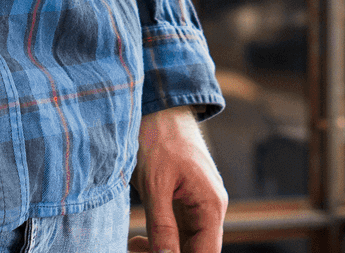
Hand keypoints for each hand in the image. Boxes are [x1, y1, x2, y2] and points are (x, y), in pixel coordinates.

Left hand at [130, 106, 224, 252]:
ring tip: (133, 245)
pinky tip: (138, 239)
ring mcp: (198, 206)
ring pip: (184, 245)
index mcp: (210, 205)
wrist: (158, 106)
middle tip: (135, 249)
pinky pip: (177, 233)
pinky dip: (159, 240)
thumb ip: (162, 226)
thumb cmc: (159, 138)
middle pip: (196, 251)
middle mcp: (210, 209)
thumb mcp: (155, 185)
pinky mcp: (184, 202)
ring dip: (160, 250)